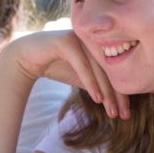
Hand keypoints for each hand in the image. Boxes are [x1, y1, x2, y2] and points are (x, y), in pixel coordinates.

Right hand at [8, 31, 129, 118]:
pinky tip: (97, 99)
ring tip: (111, 111)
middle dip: (118, 94)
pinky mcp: (66, 41)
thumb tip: (120, 101)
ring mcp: (80, 37)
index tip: (126, 112)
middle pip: (110, 69)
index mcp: (99, 43)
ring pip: (98, 68)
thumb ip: (99, 83)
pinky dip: (91, 82)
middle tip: (124, 115)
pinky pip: (82, 64)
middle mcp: (92, 38)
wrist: (27, 58)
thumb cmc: (57, 66)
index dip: (123, 91)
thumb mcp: (82, 77)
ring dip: (106, 91)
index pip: (116, 69)